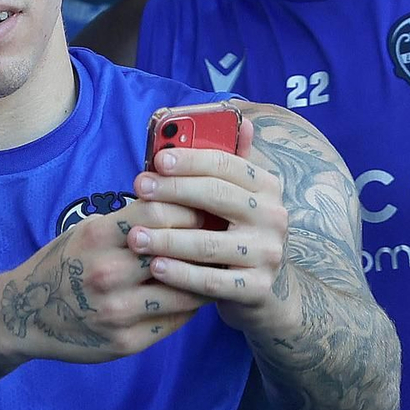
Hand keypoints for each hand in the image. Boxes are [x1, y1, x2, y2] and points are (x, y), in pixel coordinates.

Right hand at [0, 196, 205, 363]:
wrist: (26, 315)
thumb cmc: (63, 264)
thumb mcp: (87, 231)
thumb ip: (128, 219)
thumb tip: (180, 201)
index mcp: (98, 237)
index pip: (160, 212)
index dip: (189, 208)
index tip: (205, 208)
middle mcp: (108, 274)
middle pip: (176, 250)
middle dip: (204, 243)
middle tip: (222, 238)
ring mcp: (118, 311)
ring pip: (184, 290)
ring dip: (205, 278)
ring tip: (219, 268)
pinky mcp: (128, 342)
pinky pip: (175, 320)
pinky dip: (191, 305)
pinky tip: (197, 294)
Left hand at [124, 110, 291, 339]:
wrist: (265, 291)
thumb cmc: (237, 233)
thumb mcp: (237, 198)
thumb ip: (229, 162)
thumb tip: (237, 118)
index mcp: (267, 186)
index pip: (227, 165)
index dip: (191, 160)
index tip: (158, 160)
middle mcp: (274, 217)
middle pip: (217, 196)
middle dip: (172, 191)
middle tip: (138, 189)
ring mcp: (268, 254)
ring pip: (210, 242)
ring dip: (167, 238)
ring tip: (135, 235)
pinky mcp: (257, 289)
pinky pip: (212, 281)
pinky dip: (181, 274)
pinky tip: (155, 267)